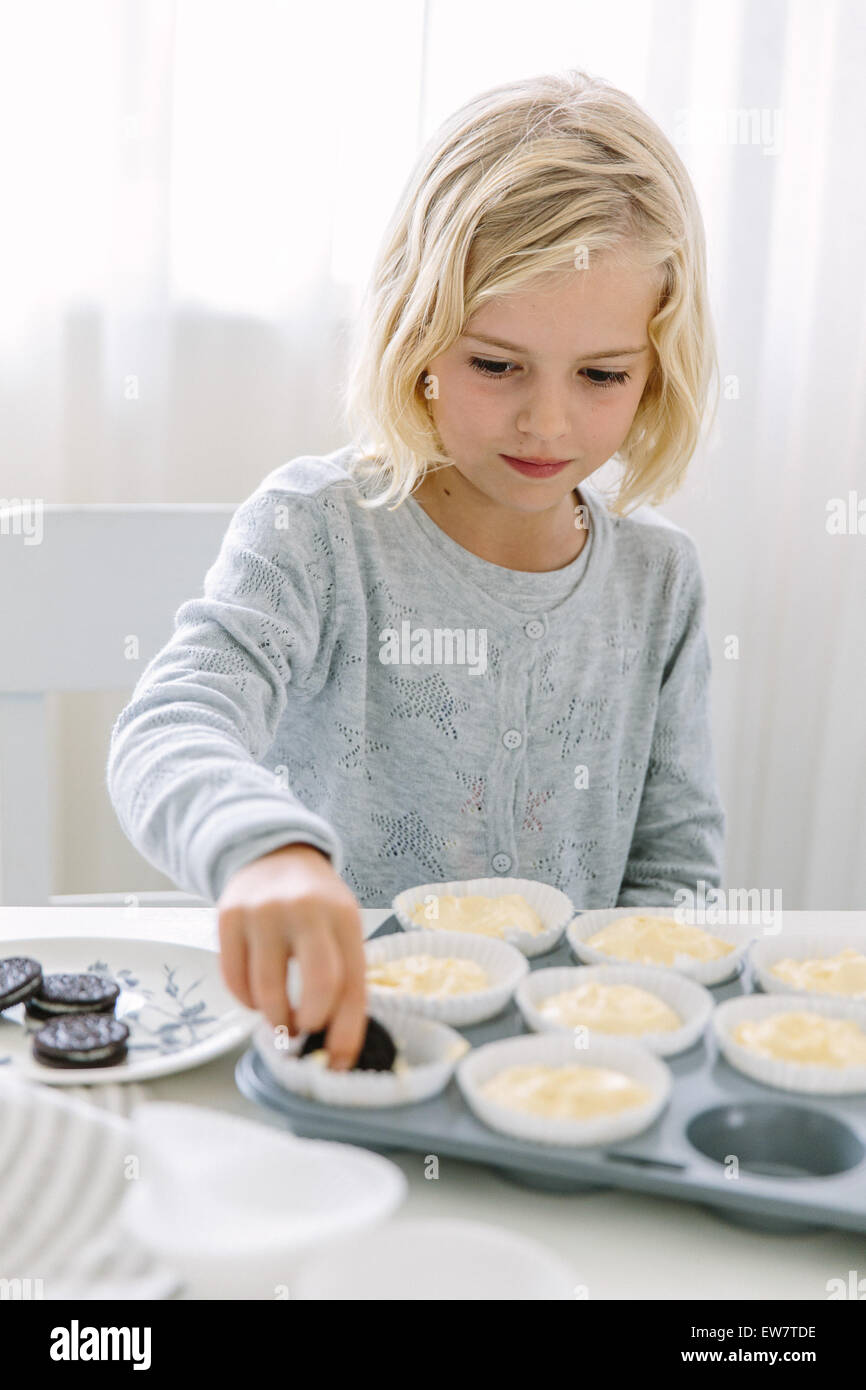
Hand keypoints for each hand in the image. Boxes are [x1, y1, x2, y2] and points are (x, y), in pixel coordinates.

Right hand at [217, 843, 366, 1068]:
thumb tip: (338, 1046)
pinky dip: (245, 1000)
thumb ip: (343, 975)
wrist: (274, 854)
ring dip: (274, 1018)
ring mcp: (263, 912)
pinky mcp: (228, 917)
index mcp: (344, 916)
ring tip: (279, 1020)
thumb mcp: (341, 926)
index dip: (347, 1031)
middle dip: (312, 1022)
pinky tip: (255, 997)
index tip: (338, 1062)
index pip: (352, 982)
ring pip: (268, 988)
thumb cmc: (315, 904)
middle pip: (319, 983)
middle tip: (304, 1033)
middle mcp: (306, 910)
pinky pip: (234, 979)